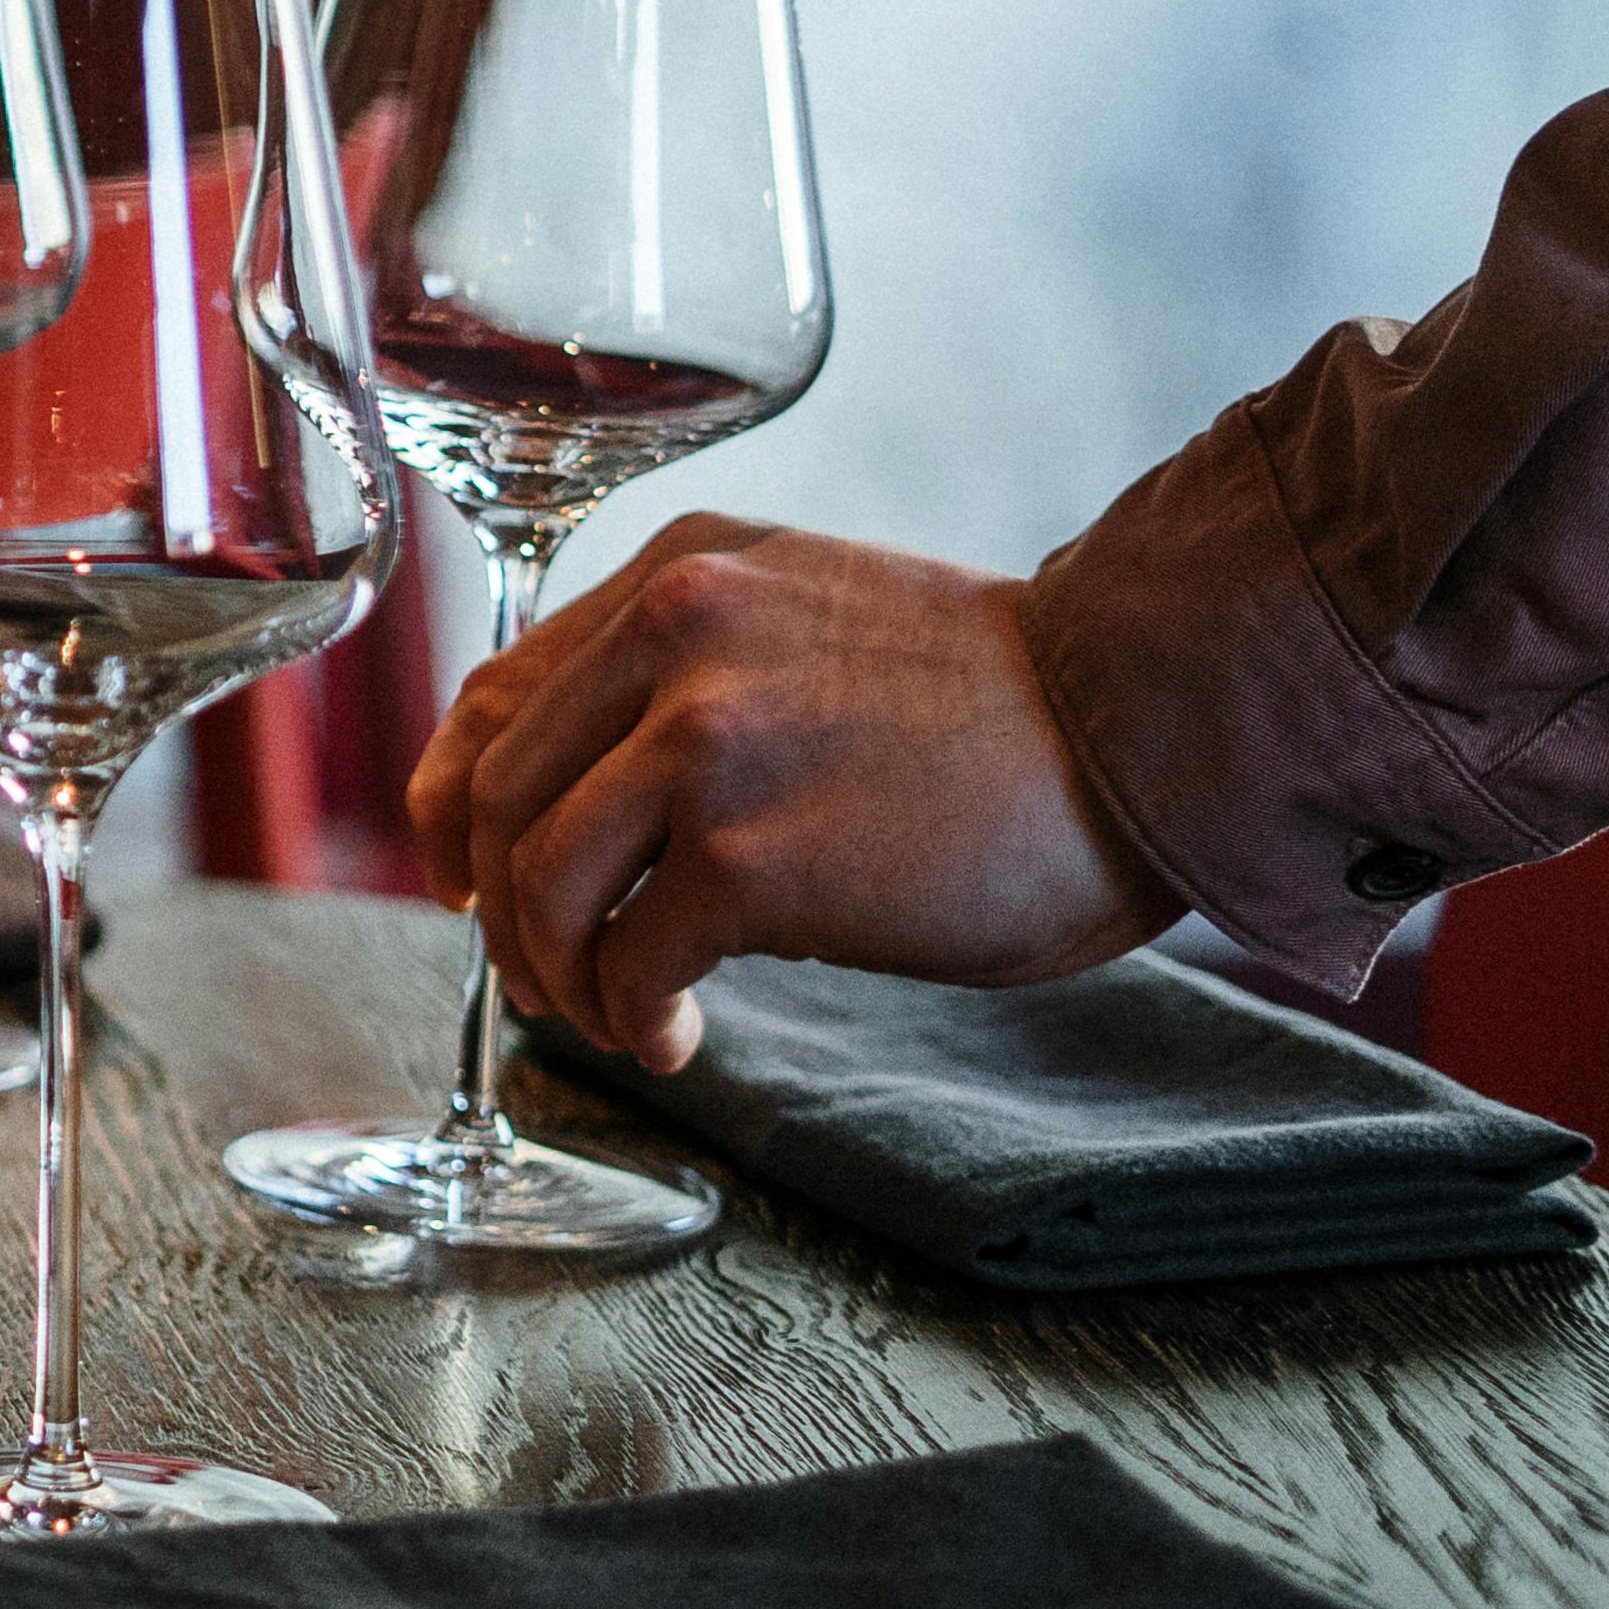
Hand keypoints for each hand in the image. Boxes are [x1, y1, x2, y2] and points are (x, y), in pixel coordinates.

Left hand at [405, 517, 1174, 1065]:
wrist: (1148, 729)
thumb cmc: (999, 707)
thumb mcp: (811, 625)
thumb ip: (688, 673)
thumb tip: (576, 796)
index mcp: (676, 573)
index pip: (496, 694)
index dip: (460, 803)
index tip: (468, 873)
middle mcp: (669, 634)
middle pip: (499, 795)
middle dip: (503, 908)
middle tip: (550, 979)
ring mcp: (703, 741)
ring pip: (541, 881)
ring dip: (560, 974)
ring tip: (617, 1017)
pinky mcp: (748, 855)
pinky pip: (630, 959)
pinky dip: (633, 1017)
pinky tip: (677, 1036)